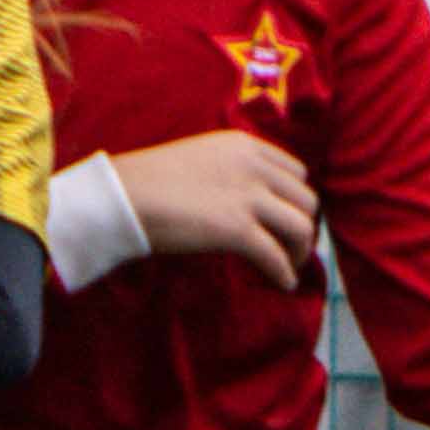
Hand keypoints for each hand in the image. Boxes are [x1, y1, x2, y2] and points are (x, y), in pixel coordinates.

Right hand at [109, 128, 323, 289]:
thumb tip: (242, 202)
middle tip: (292, 247)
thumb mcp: (199, 159)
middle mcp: (254, 167)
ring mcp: (248, 197)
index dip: (295, 199)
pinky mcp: (237, 229)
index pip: (295, 171)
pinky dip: (284, 272)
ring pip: (301, 226)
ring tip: (290, 266)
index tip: (287, 218)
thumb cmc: (148, 181)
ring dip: (300, 251)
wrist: (123, 195)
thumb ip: (229, 171)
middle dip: (304, 226)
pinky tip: (282, 283)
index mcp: (244, 146)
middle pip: (306, 199)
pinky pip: (275, 255)